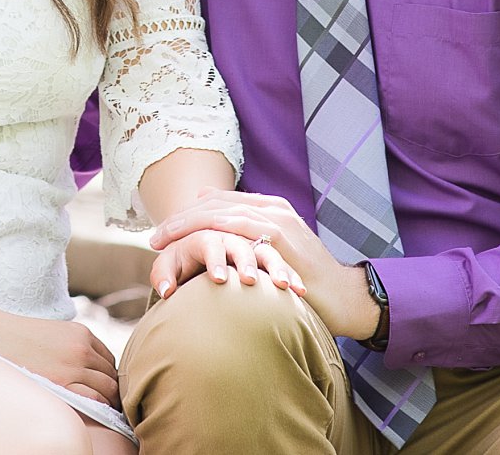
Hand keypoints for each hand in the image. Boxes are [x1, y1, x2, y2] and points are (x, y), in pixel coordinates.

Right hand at [0, 312, 120, 405]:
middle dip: (111, 389)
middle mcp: (82, 348)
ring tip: (103, 409)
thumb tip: (88, 368)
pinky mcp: (63, 383)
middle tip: (108, 403)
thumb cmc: (21, 339)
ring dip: (108, 398)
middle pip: (111, 374)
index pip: (108, 359)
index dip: (107, 374)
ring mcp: (74, 366)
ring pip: (107, 387)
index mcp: (82, 333)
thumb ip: (74, 346)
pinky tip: (94, 411)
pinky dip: (99, 405)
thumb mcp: (56, 333)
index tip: (102, 386)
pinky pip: (94, 398)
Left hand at [149, 190, 379, 339]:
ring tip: (163, 239)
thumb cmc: (307, 282)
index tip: (162, 231)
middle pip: (214, 204)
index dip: (187, 215)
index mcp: (270, 208)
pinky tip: (191, 243)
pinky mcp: (280, 237)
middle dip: (181, 219)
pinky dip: (211, 233)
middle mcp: (272, 208)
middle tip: (154, 236)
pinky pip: (238, 228)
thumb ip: (252, 248)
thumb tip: (220, 251)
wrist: (345, 297)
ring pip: (220, 212)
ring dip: (188, 224)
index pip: (219, 203)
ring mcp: (276, 220)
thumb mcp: (276, 259)